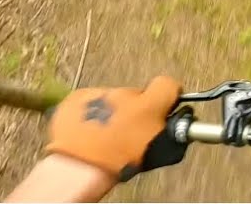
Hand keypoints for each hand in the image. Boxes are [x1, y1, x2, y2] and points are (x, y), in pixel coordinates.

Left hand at [45, 75, 188, 181]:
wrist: (78, 167)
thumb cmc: (115, 165)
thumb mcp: (155, 152)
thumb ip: (167, 131)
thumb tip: (172, 125)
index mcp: (149, 107)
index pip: (168, 84)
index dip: (168, 94)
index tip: (165, 104)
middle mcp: (125, 95)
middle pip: (136, 94)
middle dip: (134, 109)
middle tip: (128, 131)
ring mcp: (100, 93)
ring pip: (111, 98)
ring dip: (111, 112)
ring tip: (103, 135)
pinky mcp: (78, 96)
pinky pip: (89, 101)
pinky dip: (90, 112)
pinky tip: (88, 130)